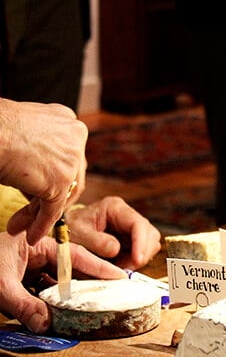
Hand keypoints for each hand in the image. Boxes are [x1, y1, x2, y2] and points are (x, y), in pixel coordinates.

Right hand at [0, 98, 86, 243]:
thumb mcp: (25, 131)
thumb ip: (39, 148)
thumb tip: (36, 174)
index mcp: (67, 122)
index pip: (66, 157)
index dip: (53, 176)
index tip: (41, 190)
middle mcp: (75, 138)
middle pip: (69, 177)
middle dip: (47, 198)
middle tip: (31, 212)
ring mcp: (70, 160)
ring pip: (61, 195)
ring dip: (39, 214)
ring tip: (19, 225)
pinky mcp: (60, 181)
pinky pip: (53, 210)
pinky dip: (41, 225)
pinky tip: (31, 235)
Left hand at [0, 231, 125, 333]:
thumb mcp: (0, 287)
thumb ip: (23, 305)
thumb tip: (47, 325)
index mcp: (34, 244)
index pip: (73, 254)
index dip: (98, 266)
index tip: (120, 277)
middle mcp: (33, 255)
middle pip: (69, 270)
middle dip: (88, 283)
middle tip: (113, 296)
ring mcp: (25, 271)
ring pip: (55, 285)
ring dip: (69, 298)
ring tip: (92, 309)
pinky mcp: (17, 285)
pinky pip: (41, 295)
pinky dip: (50, 306)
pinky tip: (60, 317)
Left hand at [65, 196, 161, 269]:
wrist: (64, 233)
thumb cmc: (70, 230)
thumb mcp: (78, 235)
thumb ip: (96, 242)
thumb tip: (116, 249)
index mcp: (115, 208)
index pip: (138, 224)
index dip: (141, 243)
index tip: (138, 260)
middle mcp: (127, 215)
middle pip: (150, 234)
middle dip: (142, 253)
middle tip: (125, 267)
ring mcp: (131, 228)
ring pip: (150, 244)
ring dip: (139, 258)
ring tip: (120, 266)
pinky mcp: (131, 240)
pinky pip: (143, 252)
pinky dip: (135, 261)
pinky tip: (120, 264)